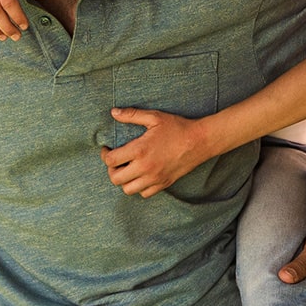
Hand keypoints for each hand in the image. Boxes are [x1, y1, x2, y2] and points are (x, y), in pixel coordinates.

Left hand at [99, 108, 215, 197]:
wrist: (200, 141)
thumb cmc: (177, 127)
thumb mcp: (154, 117)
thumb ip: (132, 115)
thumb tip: (113, 112)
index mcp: (140, 150)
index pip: (111, 160)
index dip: (105, 155)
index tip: (107, 149)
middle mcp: (145, 167)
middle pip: (115, 179)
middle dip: (111, 170)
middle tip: (115, 161)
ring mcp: (155, 178)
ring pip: (128, 189)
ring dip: (124, 180)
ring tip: (127, 169)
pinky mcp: (164, 184)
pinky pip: (144, 193)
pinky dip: (139, 187)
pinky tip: (141, 175)